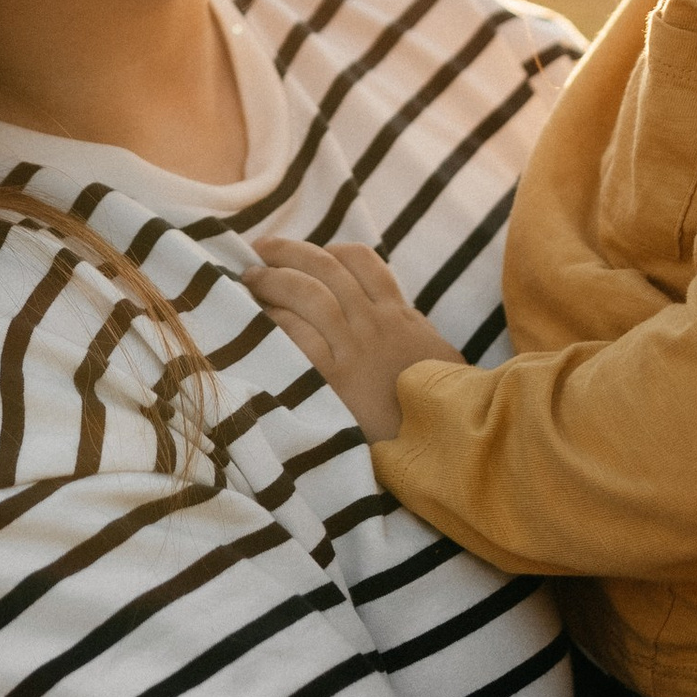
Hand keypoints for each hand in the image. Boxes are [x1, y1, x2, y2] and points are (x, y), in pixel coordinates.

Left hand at [251, 238, 459, 442]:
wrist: (446, 446)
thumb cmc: (443, 407)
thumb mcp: (439, 358)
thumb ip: (415, 332)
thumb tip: (402, 318)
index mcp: (399, 316)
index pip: (362, 262)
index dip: (330, 250)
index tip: (309, 252)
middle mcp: (375, 324)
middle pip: (326, 269)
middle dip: (289, 253)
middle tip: (261, 250)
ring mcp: (355, 350)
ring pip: (308, 294)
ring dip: (273, 280)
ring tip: (250, 279)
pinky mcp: (335, 380)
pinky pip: (297, 336)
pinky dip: (275, 321)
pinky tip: (259, 322)